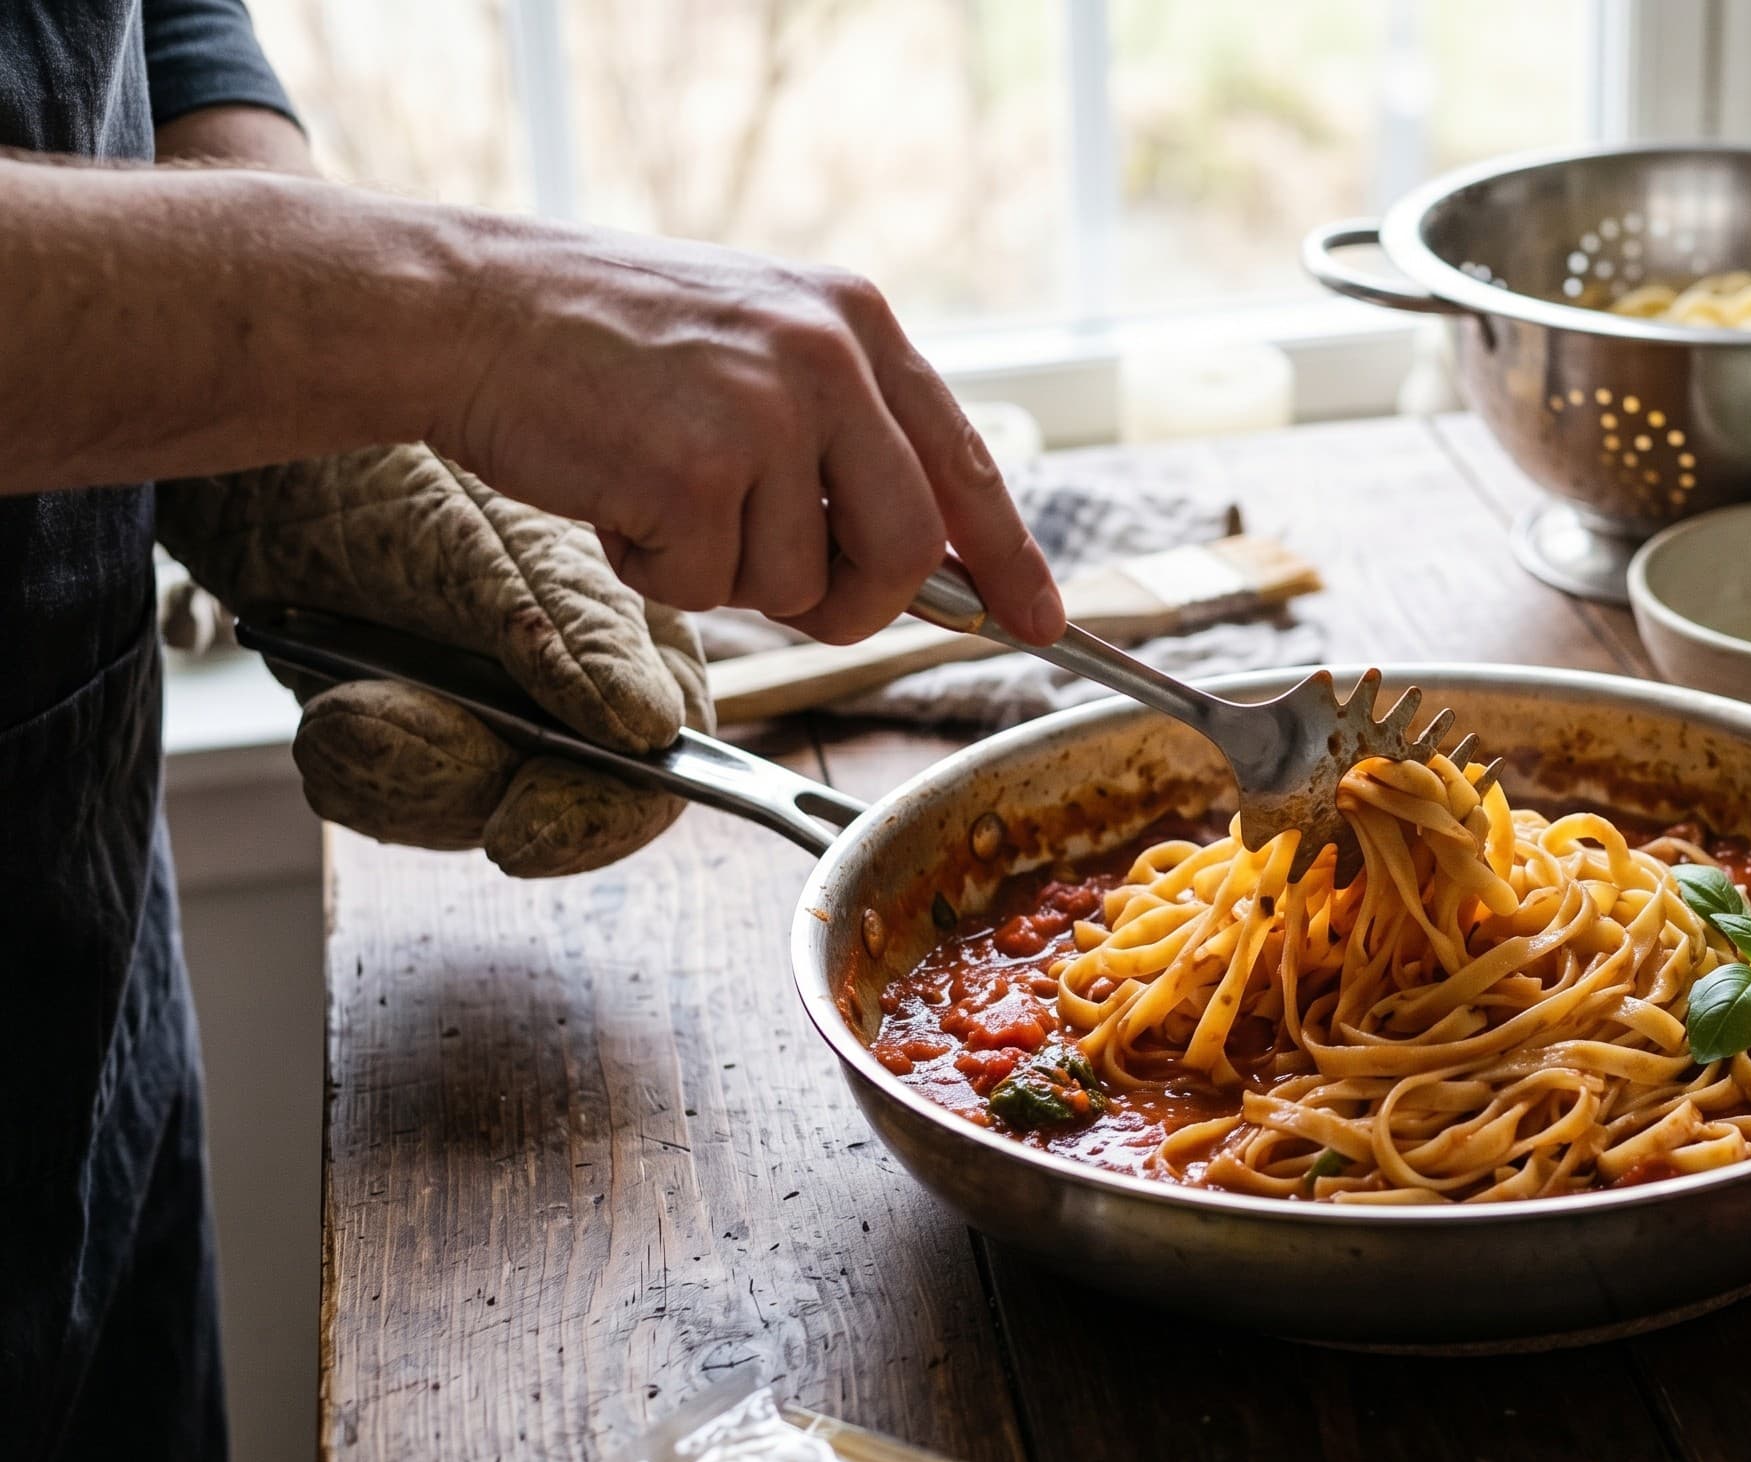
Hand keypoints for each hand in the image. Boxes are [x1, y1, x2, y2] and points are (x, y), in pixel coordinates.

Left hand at [160, 445, 710, 877]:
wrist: (266, 441)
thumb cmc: (402, 461)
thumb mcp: (494, 541)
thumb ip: (576, 632)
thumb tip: (654, 728)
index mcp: (636, 642)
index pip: (662, 763)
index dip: (604, 811)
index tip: (525, 822)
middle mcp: (571, 693)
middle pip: (561, 803)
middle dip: (473, 788)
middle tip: (391, 736)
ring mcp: (484, 716)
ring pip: (467, 808)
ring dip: (401, 776)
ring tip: (346, 710)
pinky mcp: (402, 730)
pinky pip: (390, 798)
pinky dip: (353, 768)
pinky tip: (334, 712)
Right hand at [433, 219, 1062, 645]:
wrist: (467, 308)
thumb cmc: (604, 340)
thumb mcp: (756, 344)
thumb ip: (844, 432)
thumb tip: (923, 558)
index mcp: (857, 321)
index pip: (964, 463)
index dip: (1008, 557)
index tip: (1041, 622)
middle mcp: (828, 357)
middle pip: (902, 550)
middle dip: (851, 602)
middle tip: (785, 590)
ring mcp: (765, 410)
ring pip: (797, 581)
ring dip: (723, 572)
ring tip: (659, 490)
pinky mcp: (695, 467)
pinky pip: (705, 587)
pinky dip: (655, 570)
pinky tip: (616, 495)